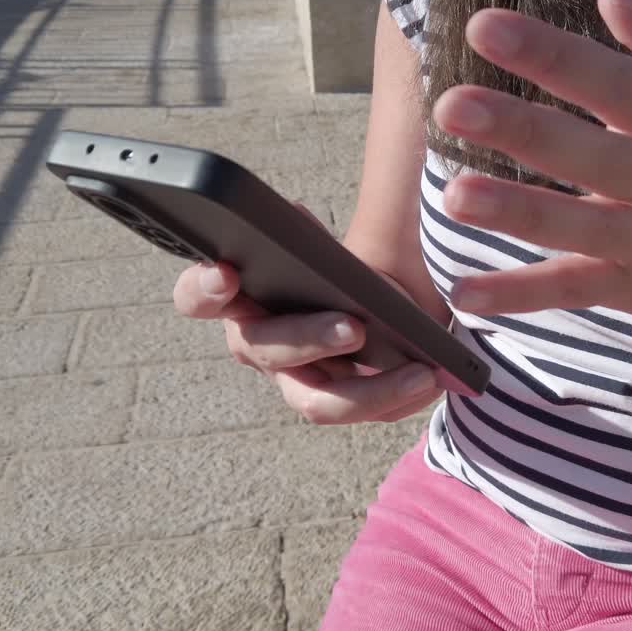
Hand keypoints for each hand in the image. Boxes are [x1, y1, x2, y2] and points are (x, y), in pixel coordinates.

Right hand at [172, 208, 442, 424]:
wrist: (375, 303)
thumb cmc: (332, 271)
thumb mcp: (318, 251)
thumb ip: (300, 238)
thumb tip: (291, 218)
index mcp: (239, 298)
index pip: (197, 297)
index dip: (204, 289)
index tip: (227, 273)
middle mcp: (257, 344)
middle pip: (267, 349)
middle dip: (310, 338)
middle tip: (355, 327)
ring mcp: (293, 380)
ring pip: (315, 400)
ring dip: (368, 389)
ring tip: (419, 371)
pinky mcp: (333, 404)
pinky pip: (361, 412)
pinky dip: (400, 397)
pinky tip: (435, 377)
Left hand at [432, 0, 631, 340]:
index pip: (619, 83)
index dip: (553, 55)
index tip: (484, 27)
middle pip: (594, 154)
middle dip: (523, 130)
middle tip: (453, 105)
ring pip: (579, 227)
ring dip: (516, 212)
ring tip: (453, 195)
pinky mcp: (628, 290)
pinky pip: (570, 290)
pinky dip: (518, 295)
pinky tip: (462, 293)